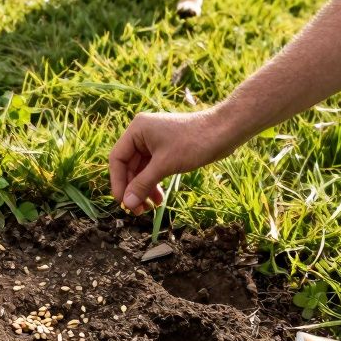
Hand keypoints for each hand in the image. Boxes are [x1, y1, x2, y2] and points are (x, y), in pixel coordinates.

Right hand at [108, 110, 237, 213]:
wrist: (223, 132)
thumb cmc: (193, 142)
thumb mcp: (165, 165)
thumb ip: (143, 184)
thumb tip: (127, 204)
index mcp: (136, 130)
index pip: (117, 159)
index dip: (118, 182)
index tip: (123, 202)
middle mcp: (142, 134)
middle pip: (128, 166)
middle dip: (133, 188)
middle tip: (137, 211)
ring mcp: (154, 142)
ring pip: (141, 170)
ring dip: (143, 189)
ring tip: (149, 208)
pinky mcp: (165, 149)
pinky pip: (152, 169)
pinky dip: (154, 184)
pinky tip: (159, 199)